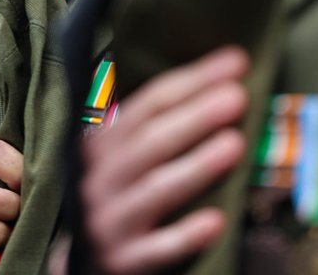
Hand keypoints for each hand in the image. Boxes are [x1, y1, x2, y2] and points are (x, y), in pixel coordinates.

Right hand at [81, 47, 248, 274]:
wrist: (81, 262)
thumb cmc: (118, 195)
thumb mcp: (122, 156)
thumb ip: (156, 124)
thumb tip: (220, 83)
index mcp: (101, 145)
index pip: (150, 104)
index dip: (193, 81)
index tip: (236, 63)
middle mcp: (99, 178)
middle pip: (151, 141)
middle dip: (195, 116)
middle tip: (236, 97)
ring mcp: (108, 221)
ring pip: (155, 190)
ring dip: (196, 165)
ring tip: (235, 144)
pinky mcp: (121, 262)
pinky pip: (156, 249)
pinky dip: (185, 235)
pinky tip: (216, 221)